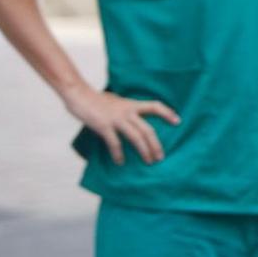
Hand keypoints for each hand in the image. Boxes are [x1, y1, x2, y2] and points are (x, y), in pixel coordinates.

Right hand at [62, 86, 179, 165]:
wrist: (79, 95)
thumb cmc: (97, 99)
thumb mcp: (116, 101)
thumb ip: (126, 108)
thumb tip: (132, 116)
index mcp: (132, 105)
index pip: (155, 106)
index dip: (167, 113)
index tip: (178, 121)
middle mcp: (127, 111)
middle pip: (148, 129)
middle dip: (156, 145)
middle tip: (160, 157)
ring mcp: (116, 119)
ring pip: (136, 137)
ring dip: (144, 151)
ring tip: (149, 161)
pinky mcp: (104, 126)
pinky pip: (115, 143)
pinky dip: (118, 154)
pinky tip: (120, 162)